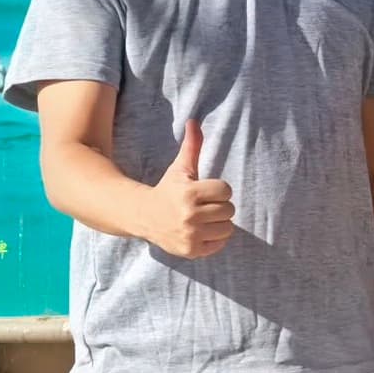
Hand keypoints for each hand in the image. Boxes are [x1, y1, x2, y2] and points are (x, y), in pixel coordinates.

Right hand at [148, 120, 234, 259]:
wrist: (144, 216)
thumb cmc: (168, 189)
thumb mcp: (180, 168)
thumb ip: (192, 146)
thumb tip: (194, 121)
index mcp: (189, 193)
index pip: (226, 191)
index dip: (218, 190)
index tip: (206, 191)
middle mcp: (190, 216)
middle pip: (229, 210)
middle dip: (219, 206)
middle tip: (204, 206)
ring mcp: (190, 235)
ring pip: (227, 228)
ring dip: (219, 223)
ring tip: (203, 218)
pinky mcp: (191, 251)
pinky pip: (219, 244)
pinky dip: (214, 239)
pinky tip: (200, 231)